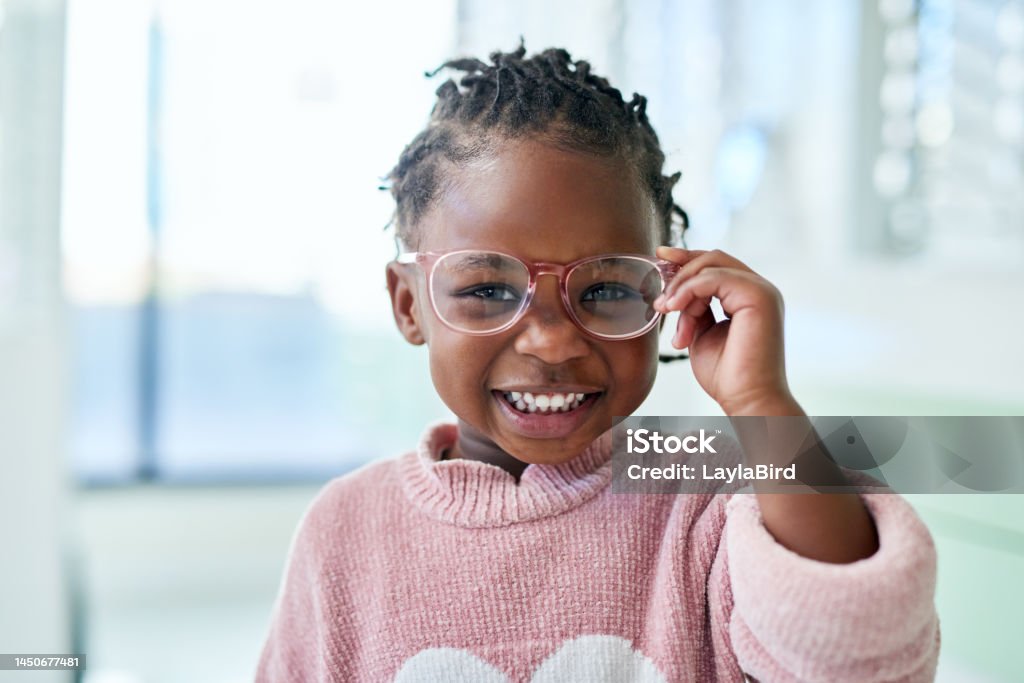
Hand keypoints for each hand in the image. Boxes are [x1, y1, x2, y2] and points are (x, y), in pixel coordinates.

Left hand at [653, 246, 792, 415]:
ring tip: (666, 311)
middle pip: (714, 258)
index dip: (687, 259)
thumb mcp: (701, 334)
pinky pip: (714, 278)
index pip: (717, 265)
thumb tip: (677, 294)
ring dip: (682, 287)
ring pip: (711, 265)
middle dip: (680, 267)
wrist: (746, 400)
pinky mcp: (759, 297)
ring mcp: (762, 291)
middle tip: (659, 295)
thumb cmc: (727, 375)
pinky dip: (689, 291)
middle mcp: (760, 289)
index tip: (660, 257)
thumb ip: (694, 310)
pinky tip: (674, 308)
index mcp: (749, 297)